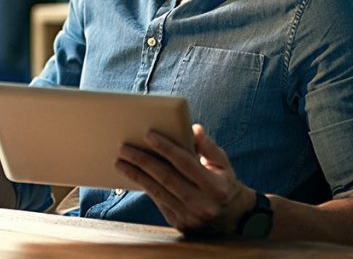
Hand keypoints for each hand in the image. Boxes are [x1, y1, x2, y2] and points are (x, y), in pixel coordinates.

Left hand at [115, 123, 254, 234]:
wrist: (231, 215)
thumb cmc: (224, 182)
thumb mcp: (223, 163)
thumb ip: (208, 146)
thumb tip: (194, 129)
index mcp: (216, 187)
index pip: (186, 163)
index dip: (166, 148)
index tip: (148, 134)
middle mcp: (202, 204)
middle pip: (166, 178)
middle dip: (143, 161)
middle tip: (124, 148)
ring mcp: (190, 217)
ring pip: (158, 192)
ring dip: (136, 175)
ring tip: (121, 161)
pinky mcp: (179, 223)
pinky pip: (158, 202)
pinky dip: (145, 187)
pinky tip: (133, 175)